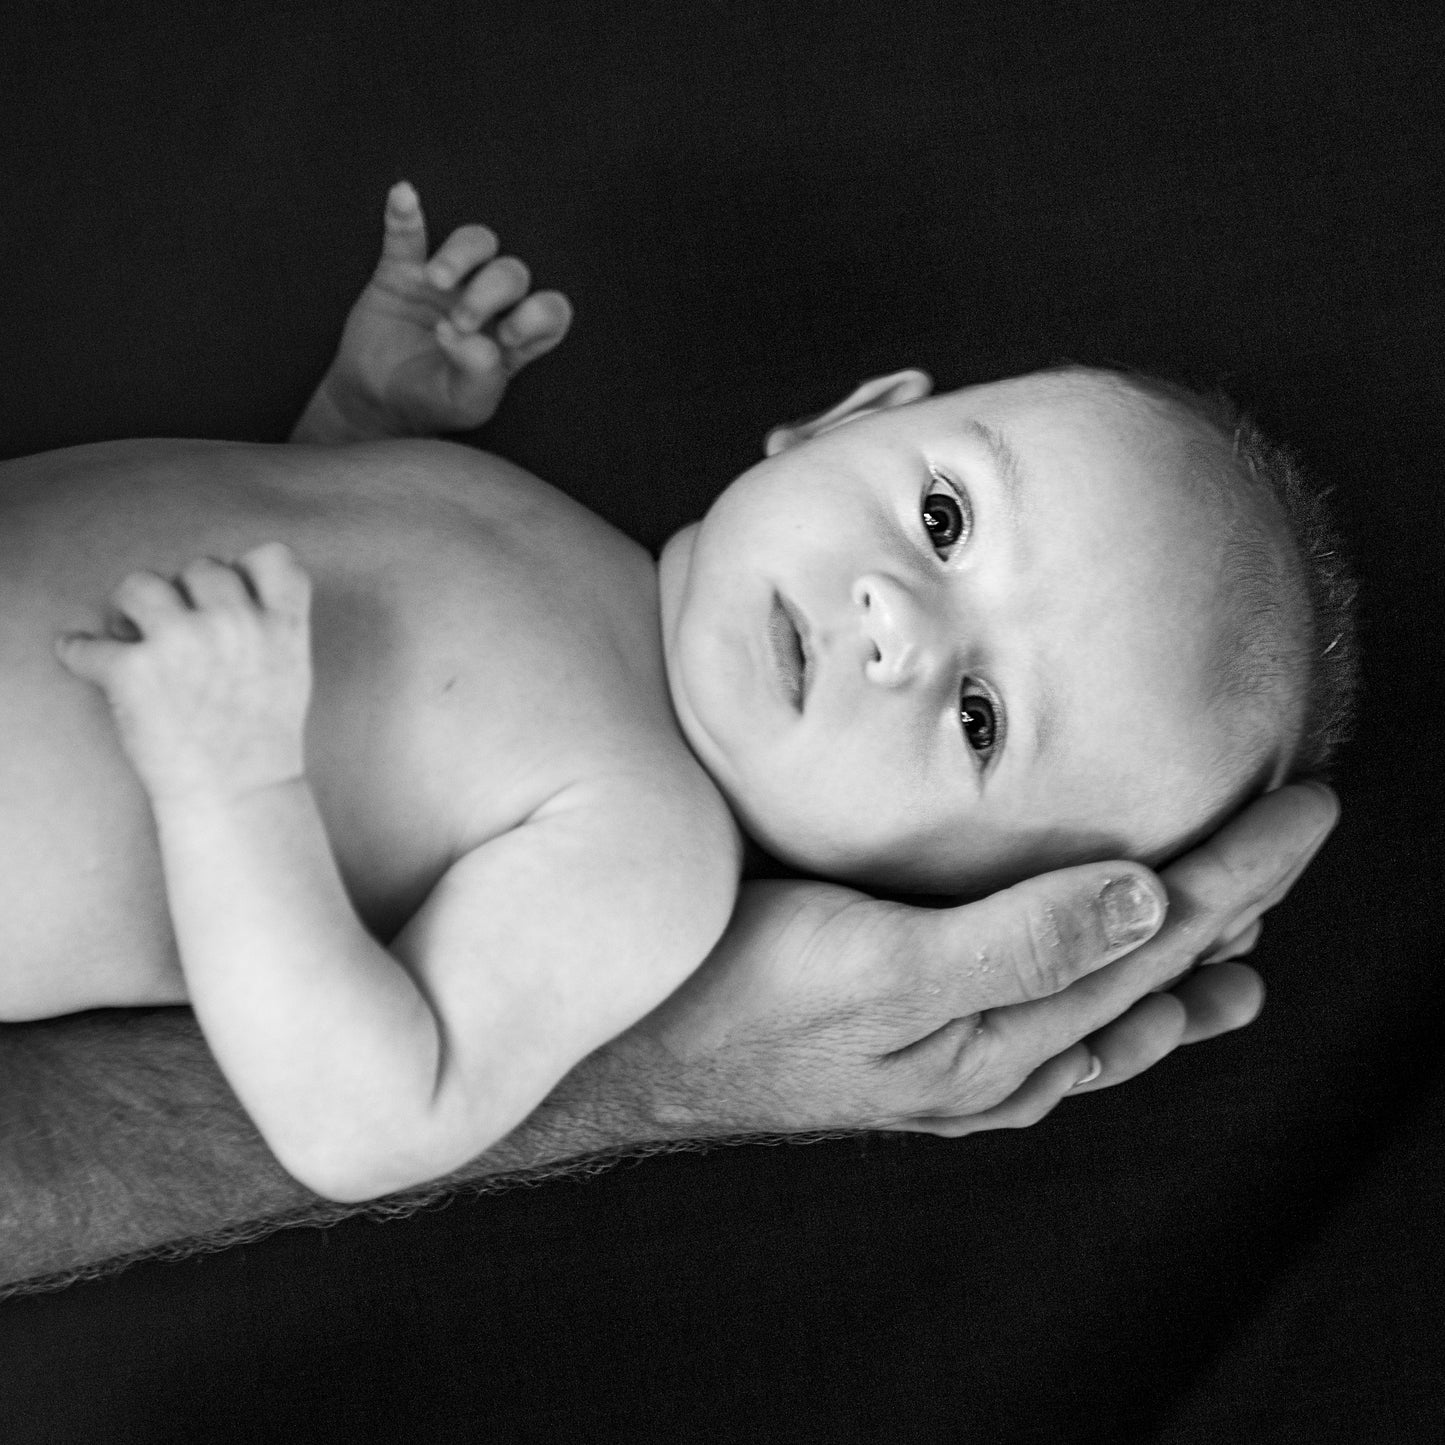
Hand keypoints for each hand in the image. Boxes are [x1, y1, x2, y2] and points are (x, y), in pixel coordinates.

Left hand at [55, 543, 312, 806]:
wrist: (239, 795)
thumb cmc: (264, 739)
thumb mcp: (294, 670)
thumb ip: (273, 626)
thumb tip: (233, 594)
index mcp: (281, 625)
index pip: (272, 557)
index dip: (248, 571)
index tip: (234, 595)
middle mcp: (234, 623)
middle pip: (202, 567)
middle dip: (186, 596)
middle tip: (176, 628)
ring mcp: (183, 643)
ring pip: (141, 584)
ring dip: (131, 607)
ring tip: (131, 634)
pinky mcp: (134, 671)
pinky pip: (88, 643)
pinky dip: (79, 652)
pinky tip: (84, 658)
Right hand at [294, 182, 573, 441]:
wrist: (376, 401)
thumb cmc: (433, 402)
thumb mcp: (464, 404)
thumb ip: (480, 376)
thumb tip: (474, 340)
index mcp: (513, 337)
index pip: (549, 310)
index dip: (539, 314)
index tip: (508, 336)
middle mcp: (489, 302)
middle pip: (512, 272)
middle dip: (491, 291)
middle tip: (461, 321)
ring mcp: (447, 283)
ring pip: (476, 243)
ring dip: (461, 254)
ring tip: (436, 280)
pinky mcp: (403, 270)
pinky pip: (407, 234)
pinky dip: (405, 215)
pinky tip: (403, 196)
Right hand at [626, 782, 1337, 1138]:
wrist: (631, 1049)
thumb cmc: (739, 1003)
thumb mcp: (881, 974)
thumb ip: (1017, 943)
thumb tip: (1152, 902)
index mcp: (1000, 1038)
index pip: (1155, 940)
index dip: (1239, 871)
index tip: (1307, 806)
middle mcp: (994, 1056)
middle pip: (1143, 969)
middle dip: (1228, 908)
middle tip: (1292, 842)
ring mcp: (956, 1054)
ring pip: (1100, 1004)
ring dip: (1177, 967)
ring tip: (1240, 952)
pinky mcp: (914, 1038)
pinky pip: (1044, 1024)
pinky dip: (1104, 999)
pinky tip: (1111, 1000)